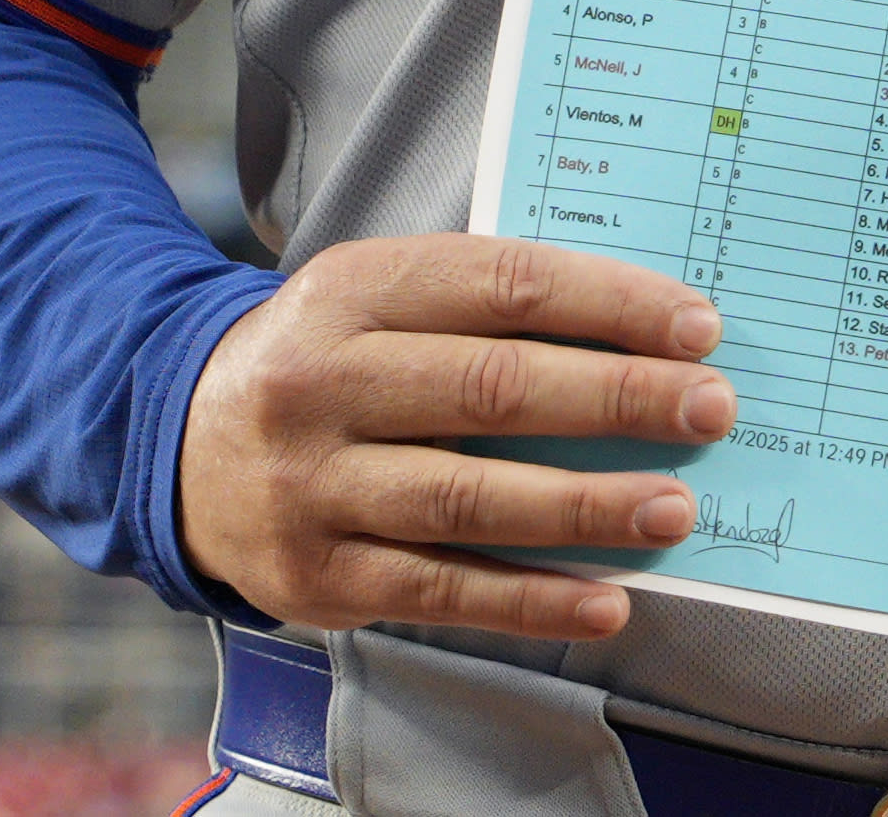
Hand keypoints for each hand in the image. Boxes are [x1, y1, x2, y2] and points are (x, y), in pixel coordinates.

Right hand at [180, 233, 733, 638]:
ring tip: (674, 510)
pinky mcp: (316, 576)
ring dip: (585, 507)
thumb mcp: (377, 298)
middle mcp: (321, 385)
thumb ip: (485, 306)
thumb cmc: (326, 361)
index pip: (501, 287)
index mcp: (350, 292)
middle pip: (491, 389)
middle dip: (617, 397)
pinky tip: (606, 601)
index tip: (696, 326)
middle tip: (709, 407)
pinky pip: (439, 592)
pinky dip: (530, 600)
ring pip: (467, 499)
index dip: (607, 304)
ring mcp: (312, 487)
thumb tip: (642, 336)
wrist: (178, 444)